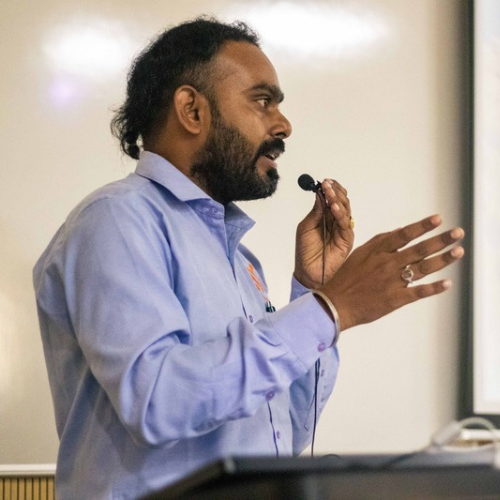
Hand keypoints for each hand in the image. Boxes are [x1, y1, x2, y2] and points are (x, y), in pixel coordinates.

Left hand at [294, 179, 353, 288]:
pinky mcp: (347, 240)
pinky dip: (341, 214)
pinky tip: (334, 208)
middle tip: (327, 185)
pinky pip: (346, 224)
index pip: (332, 199)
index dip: (330, 190)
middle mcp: (336, 222)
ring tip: (330, 193)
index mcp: (326, 217)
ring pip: (346, 210)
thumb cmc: (305, 251)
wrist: (307, 271)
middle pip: (341, 202)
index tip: (324, 182)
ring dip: (338, 200)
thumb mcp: (306, 226)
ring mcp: (342, 230)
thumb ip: (316, 211)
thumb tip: (320, 194)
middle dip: (335, 192)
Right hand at [319, 214, 464, 330]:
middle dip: (441, 240)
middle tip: (458, 233)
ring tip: (458, 251)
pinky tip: (447, 283)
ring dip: (443, 259)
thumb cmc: (345, 278)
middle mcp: (387, 264)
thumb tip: (399, 231)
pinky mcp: (395, 299)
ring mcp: (392, 281)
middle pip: (419, 250)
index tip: (438, 219)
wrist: (335, 304)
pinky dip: (434, 288)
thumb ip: (379, 242)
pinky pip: (419, 292)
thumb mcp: (359, 254)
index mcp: (377, 251)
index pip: (404, 235)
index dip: (422, 226)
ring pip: (423, 268)